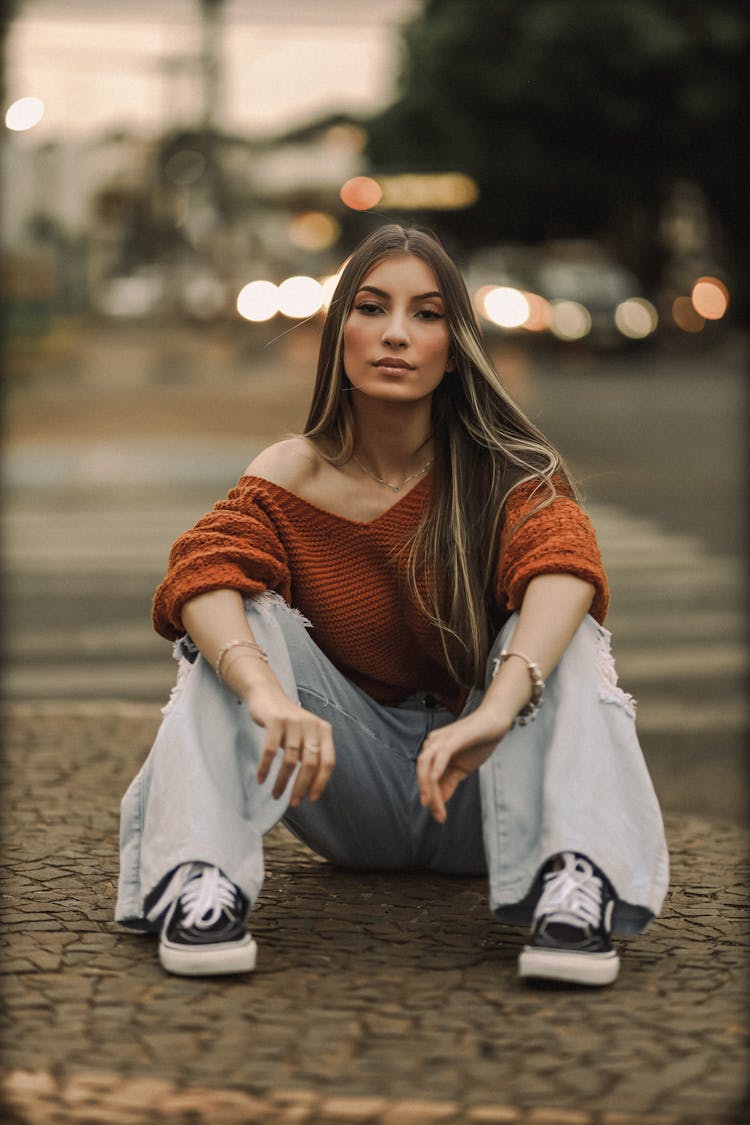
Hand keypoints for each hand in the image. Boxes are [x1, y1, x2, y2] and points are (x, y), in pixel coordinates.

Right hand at [246, 678, 334, 806]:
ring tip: (276, 795)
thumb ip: (311, 753)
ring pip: (290, 760)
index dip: (321, 783)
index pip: (328, 762)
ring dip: (282, 781)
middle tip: (293, 803)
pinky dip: (265, 767)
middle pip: (310, 763)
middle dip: (301, 786)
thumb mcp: (305, 734)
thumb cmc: (287, 722)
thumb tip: (311, 786)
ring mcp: (294, 722)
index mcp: (324, 730)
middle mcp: (312, 725)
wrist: (266, 694)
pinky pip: (271, 750)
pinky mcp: (276, 720)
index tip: (311, 799)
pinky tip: (261, 779)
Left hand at [417, 705, 513, 823]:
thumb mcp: (462, 768)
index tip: (439, 816)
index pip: (425, 777)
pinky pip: (441, 753)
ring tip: (435, 804)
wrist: (496, 721)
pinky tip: (436, 779)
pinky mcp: (454, 737)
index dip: (431, 797)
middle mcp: (432, 743)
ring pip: (426, 764)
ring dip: (429, 786)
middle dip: (428, 795)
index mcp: (433, 751)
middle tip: (438, 814)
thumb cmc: (479, 741)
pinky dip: (437, 767)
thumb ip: (449, 782)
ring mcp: (441, 739)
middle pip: (422, 772)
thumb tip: (438, 800)